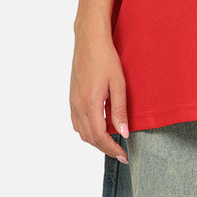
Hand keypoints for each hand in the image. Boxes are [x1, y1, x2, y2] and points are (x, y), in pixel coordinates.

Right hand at [70, 28, 129, 162]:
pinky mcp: (72, 98)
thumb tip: (124, 132)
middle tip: (120, 153)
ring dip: (95, 141)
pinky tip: (98, 127)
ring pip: (81, 132)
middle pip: (89, 138)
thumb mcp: (118, 83)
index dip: (112, 148)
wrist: (89, 41)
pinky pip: (76, 122)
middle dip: (105, 148)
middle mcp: (78, 106)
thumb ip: (120, 110)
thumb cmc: (106, 58)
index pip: (100, 136)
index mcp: (90, 103)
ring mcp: (73, 102)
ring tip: (111, 142)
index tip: (124, 155)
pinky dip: (87, 131)